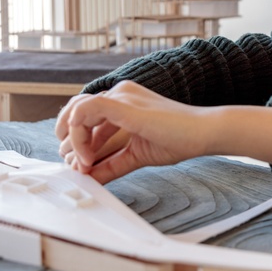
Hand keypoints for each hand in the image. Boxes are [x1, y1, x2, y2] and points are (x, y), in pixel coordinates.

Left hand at [56, 81, 211, 183]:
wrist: (202, 133)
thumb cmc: (178, 139)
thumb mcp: (135, 155)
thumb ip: (111, 165)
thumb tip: (89, 177)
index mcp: (124, 101)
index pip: (87, 115)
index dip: (78, 142)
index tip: (84, 166)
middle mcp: (120, 93)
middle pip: (76, 109)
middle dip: (69, 139)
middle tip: (76, 164)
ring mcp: (121, 96)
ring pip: (76, 109)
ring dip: (72, 140)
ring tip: (83, 163)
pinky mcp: (122, 104)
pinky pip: (84, 111)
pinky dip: (79, 136)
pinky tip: (88, 156)